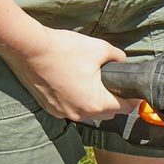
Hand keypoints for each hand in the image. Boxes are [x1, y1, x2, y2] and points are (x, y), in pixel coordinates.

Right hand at [3, 22, 128, 122]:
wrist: (28, 48)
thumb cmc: (64, 49)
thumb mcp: (99, 48)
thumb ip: (117, 56)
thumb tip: (123, 60)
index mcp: (97, 104)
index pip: (125, 108)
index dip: (133, 100)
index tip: (135, 93)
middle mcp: (82, 115)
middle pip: (107, 113)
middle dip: (113, 101)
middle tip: (112, 85)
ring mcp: (64, 114)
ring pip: (87, 113)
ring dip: (92, 103)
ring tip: (91, 85)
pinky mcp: (50, 109)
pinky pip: (69, 109)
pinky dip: (74, 101)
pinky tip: (72, 87)